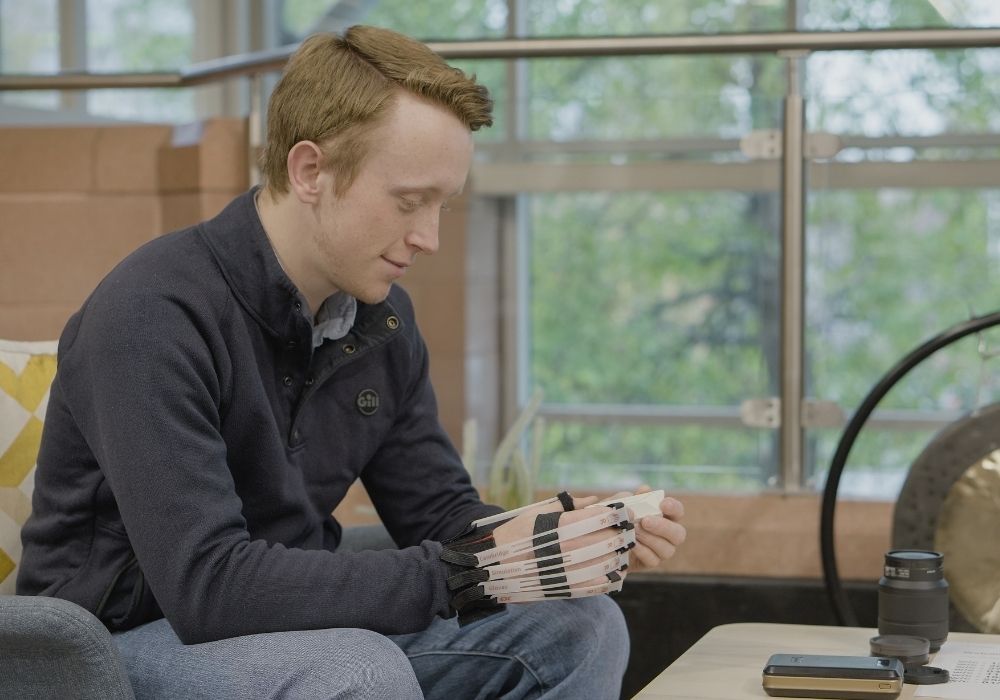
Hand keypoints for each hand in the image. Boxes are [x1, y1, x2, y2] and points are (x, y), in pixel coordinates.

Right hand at [491, 494, 624, 593]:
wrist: (493, 566)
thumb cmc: (515, 534)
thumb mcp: (537, 512)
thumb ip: (568, 506)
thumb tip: (594, 500)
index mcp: (562, 526)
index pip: (603, 518)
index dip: (619, 514)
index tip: (626, 513)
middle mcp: (569, 548)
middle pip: (611, 539)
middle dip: (623, 534)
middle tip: (628, 530)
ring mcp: (569, 570)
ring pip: (609, 562)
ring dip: (620, 555)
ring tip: (621, 550)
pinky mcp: (568, 588)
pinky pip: (599, 584)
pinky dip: (611, 577)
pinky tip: (612, 571)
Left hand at [619, 485, 685, 572]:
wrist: (605, 540)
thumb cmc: (618, 518)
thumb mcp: (621, 505)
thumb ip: (633, 497)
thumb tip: (645, 489)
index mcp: (665, 516)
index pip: (678, 511)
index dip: (674, 508)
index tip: (662, 504)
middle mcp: (668, 535)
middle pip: (679, 534)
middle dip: (663, 527)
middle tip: (645, 521)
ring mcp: (661, 551)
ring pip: (667, 549)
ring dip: (650, 539)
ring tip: (634, 531)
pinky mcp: (651, 562)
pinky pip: (653, 560)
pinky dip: (643, 551)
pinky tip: (632, 544)